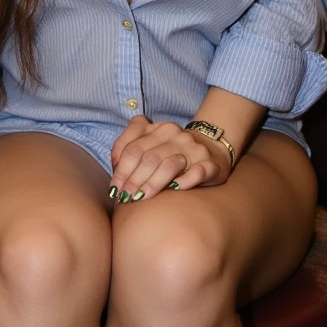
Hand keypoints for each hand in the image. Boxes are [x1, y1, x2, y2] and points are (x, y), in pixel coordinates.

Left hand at [109, 115, 232, 201]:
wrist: (212, 148)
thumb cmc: (172, 151)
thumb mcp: (151, 143)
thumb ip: (130, 150)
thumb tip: (115, 169)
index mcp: (157, 128)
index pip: (132, 147)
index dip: (120, 169)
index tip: (114, 188)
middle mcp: (174, 135)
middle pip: (147, 158)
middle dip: (132, 180)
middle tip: (124, 198)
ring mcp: (193, 148)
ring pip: (168, 165)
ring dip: (151, 184)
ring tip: (140, 198)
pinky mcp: (209, 163)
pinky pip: (196, 172)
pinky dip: (184, 182)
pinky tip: (174, 190)